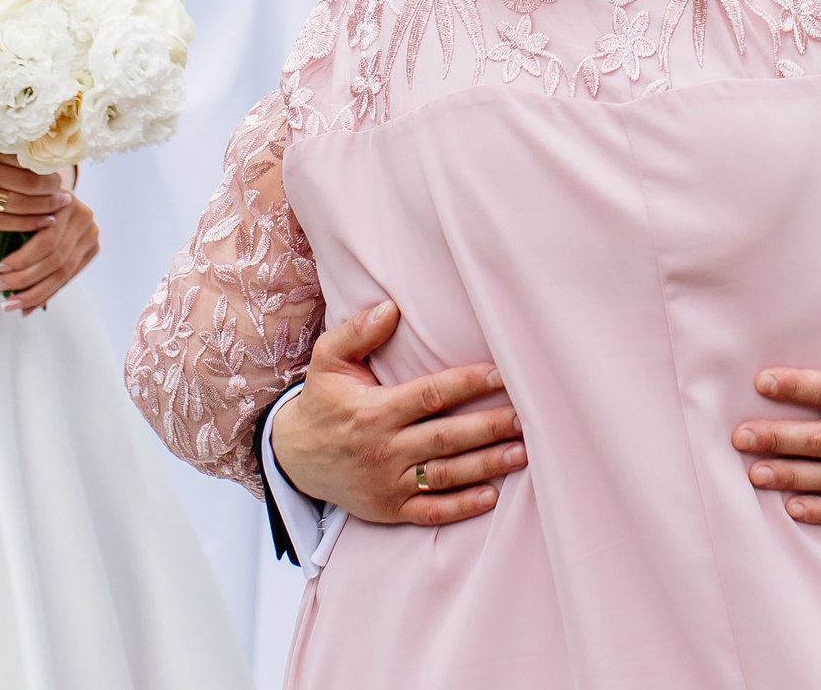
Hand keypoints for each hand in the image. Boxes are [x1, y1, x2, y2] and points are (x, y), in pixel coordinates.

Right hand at [0, 135, 68, 231]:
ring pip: (19, 203)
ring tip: (62, 203)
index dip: (45, 162)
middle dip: (51, 186)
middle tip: (66, 186)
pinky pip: (2, 222)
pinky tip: (44, 220)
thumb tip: (20, 145)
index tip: (59, 164)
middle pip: (27, 179)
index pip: (22, 155)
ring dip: (45, 205)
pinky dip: (27, 222)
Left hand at [0, 178, 97, 312]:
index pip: (46, 240)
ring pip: (65, 273)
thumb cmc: (25, 205)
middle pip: (56, 259)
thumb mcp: (3, 217)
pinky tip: (29, 305)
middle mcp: (83, 216)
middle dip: (26, 280)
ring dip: (36, 293)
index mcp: (62, 201)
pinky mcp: (93, 248)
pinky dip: (48, 294)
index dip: (22, 260)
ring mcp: (91, 233)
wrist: (52, 195)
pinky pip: (70, 278)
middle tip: (0, 289)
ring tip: (12, 304)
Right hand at [273, 300, 525, 526]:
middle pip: (447, 437)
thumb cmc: (322, 402)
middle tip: (526, 418)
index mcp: (375, 411)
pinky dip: (461, 508)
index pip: (431, 395)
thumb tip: (390, 307)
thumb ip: (356, 332)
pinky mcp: (389, 509)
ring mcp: (388, 483)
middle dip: (489, 427)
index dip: (468, 383)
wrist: (294, 458)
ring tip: (522, 453)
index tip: (502, 373)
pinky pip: (430, 512)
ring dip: (487, 465)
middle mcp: (385, 449)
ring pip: (446, 475)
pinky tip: (492, 496)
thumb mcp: (327, 361)